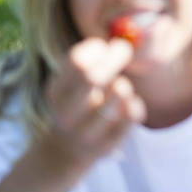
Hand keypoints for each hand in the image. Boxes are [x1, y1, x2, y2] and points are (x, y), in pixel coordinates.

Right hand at [44, 37, 146, 165]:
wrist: (68, 150)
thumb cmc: (78, 102)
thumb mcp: (72, 82)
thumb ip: (90, 61)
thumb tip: (122, 41)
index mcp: (56, 92)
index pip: (76, 62)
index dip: (95, 49)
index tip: (103, 46)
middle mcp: (66, 114)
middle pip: (93, 76)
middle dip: (114, 58)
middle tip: (124, 49)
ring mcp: (86, 132)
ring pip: (119, 91)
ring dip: (123, 84)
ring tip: (117, 89)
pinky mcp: (108, 144)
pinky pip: (133, 113)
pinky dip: (135, 103)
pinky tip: (128, 105)